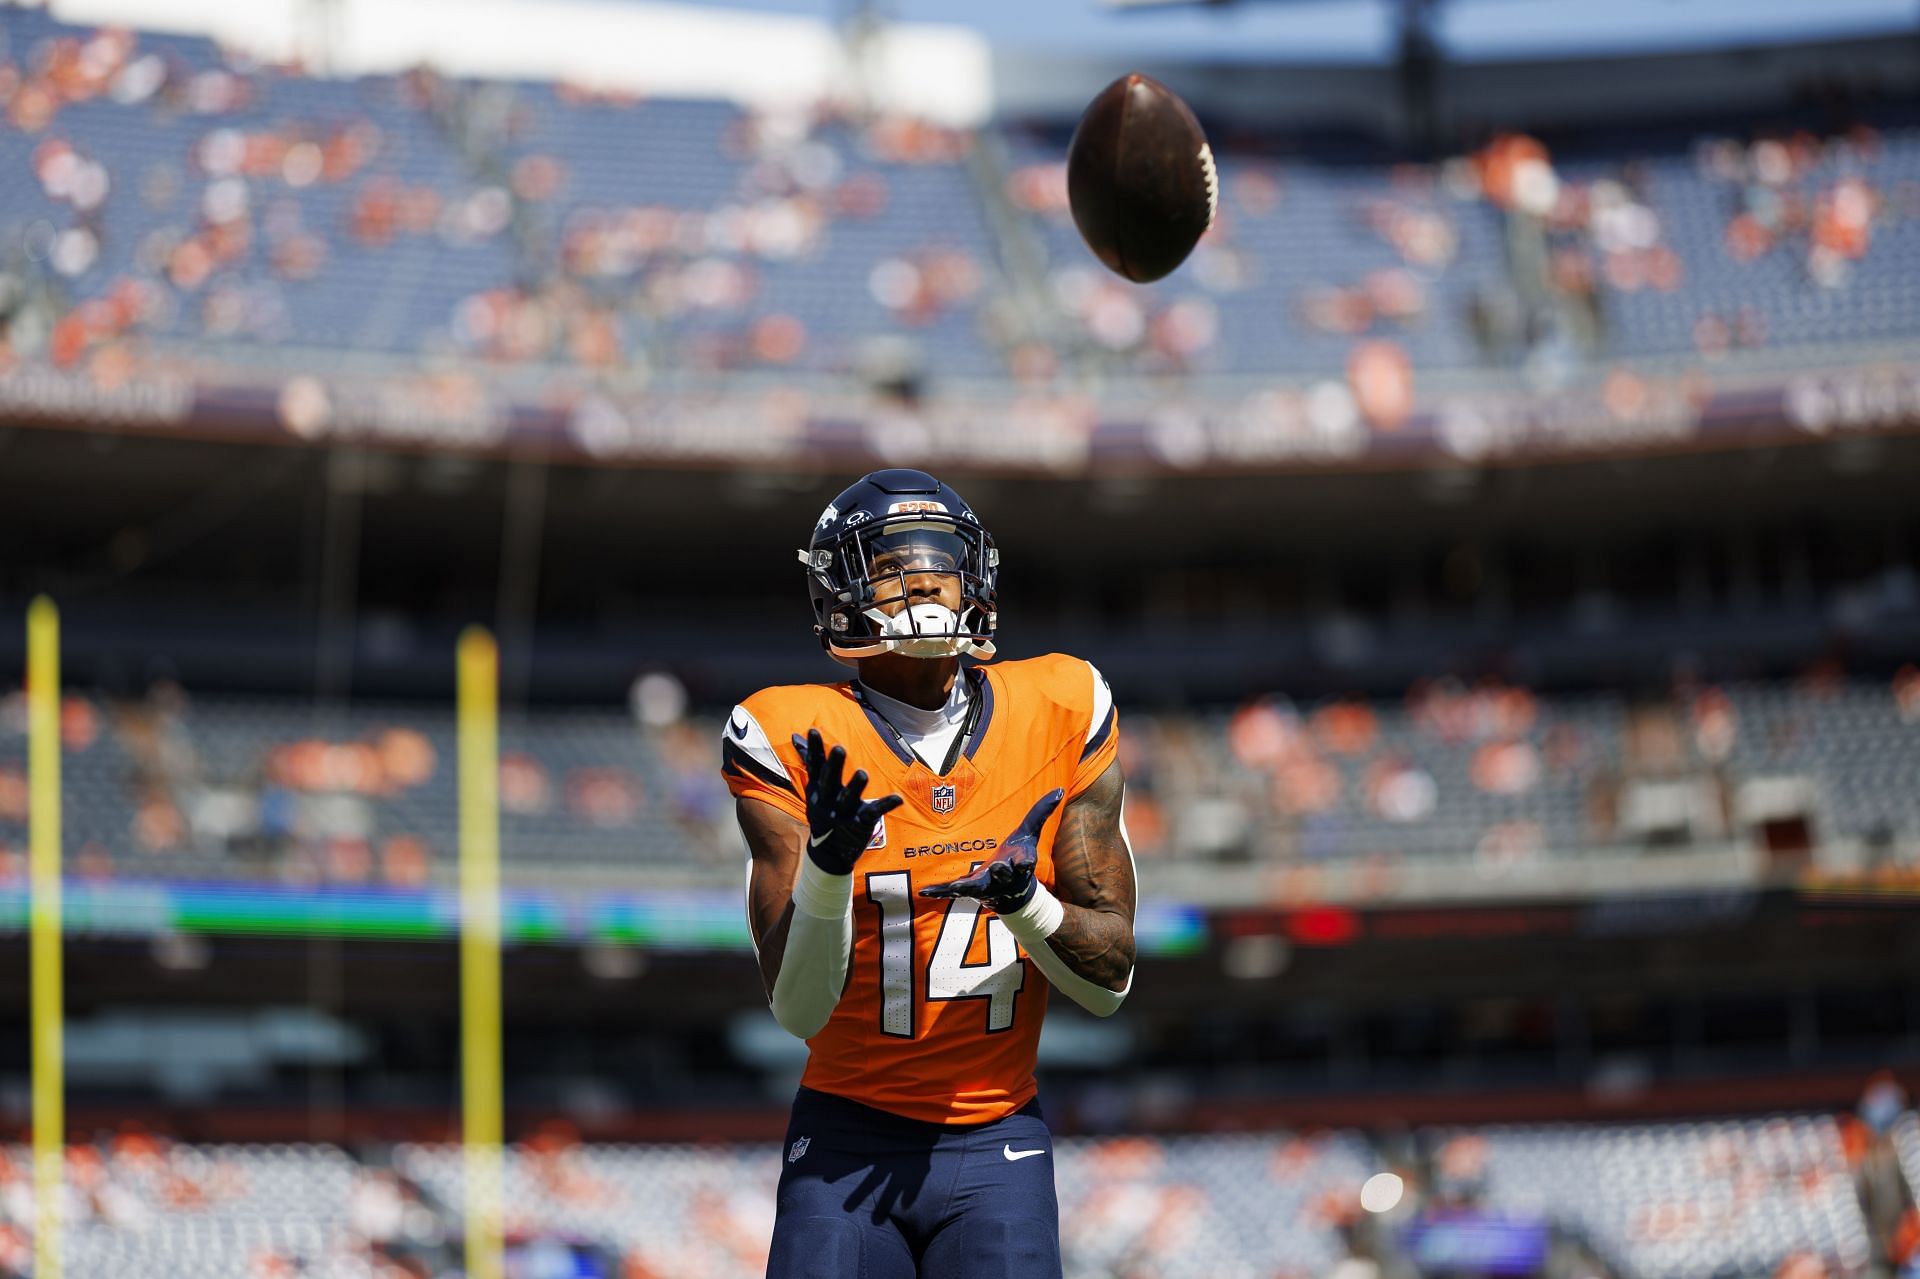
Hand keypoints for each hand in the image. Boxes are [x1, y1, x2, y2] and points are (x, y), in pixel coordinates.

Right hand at [791, 728, 901, 874]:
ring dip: (855, 786)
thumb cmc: (823, 813)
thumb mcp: (814, 789)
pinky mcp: (860, 823)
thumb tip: (797, 737)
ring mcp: (843, 812)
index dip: (815, 749)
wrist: (827, 854)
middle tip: (840, 749)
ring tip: (863, 773)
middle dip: (834, 766)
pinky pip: (874, 812)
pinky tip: (898, 798)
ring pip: (849, 797)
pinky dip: (886, 804)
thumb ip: (811, 762)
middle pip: (830, 780)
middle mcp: (828, 800)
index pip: (814, 766)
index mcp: (818, 789)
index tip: (814, 730)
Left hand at [919, 788, 1064, 914]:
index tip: (1026, 862)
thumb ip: (1040, 813)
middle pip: (1004, 874)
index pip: (1026, 863)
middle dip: (1002, 870)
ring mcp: (987, 886)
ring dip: (968, 885)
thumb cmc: (1018, 856)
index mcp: (1020, 863)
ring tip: (956, 886)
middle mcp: (1005, 877)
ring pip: (979, 886)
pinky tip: (925, 890)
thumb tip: (1060, 789)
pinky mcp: (970, 891)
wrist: (1012, 892)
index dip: (1025, 862)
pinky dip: (940, 891)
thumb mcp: (1028, 834)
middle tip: (998, 866)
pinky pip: (953, 892)